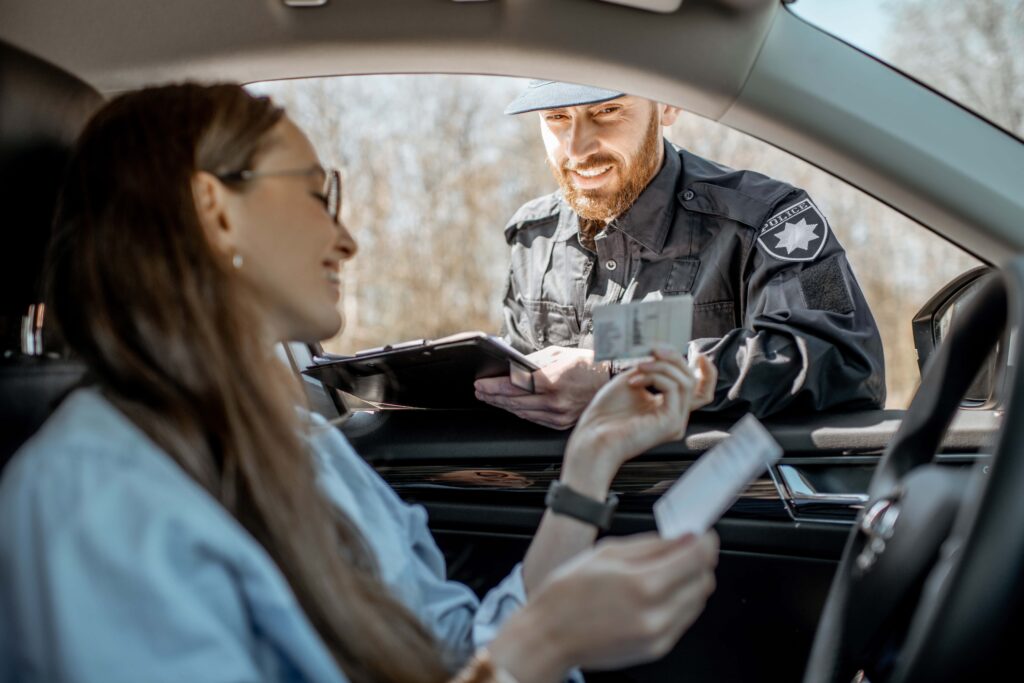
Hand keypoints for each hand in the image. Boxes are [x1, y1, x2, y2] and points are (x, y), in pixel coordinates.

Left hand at [474, 346, 609, 429]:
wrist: (611, 380)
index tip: (480, 383)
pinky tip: (510, 407)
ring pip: (522, 412)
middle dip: (493, 396)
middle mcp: (554, 401)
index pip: (514, 385)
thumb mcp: (557, 354)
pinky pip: (534, 419)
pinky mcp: (562, 423)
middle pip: (514, 401)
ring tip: (490, 398)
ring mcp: (558, 414)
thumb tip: (512, 367)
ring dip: (503, 405)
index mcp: (552, 380)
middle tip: (480, 391)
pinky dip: (520, 412)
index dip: (493, 386)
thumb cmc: (587, 364)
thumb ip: (533, 362)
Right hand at [490, 532, 718, 680]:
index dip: (705, 541)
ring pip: (698, 601)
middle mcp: (656, 614)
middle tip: (684, 549)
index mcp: (642, 584)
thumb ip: (652, 544)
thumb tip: (684, 537)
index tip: (702, 534)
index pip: (697, 558)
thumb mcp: (607, 553)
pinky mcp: (657, 648)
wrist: (549, 637)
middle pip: (704, 580)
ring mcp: (658, 635)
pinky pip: (684, 619)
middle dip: (699, 561)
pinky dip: (679, 602)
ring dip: (690, 581)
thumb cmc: (567, 594)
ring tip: (665, 571)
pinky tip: (657, 593)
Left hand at [562, 348, 716, 487]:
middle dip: (674, 358)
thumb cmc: (606, 413)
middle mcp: (676, 416)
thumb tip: (662, 351)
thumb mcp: (632, 381)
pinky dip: (655, 377)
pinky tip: (634, 381)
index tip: (699, 354)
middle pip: (692, 380)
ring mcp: (676, 421)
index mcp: (669, 409)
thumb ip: (651, 368)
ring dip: (661, 366)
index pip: (701, 392)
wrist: (593, 436)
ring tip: (638, 365)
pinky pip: (674, 389)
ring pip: (685, 382)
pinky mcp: (671, 423)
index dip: (707, 373)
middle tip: (653, 348)